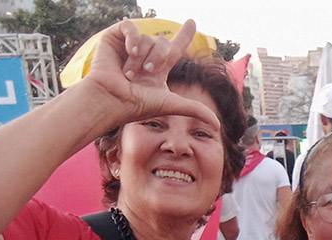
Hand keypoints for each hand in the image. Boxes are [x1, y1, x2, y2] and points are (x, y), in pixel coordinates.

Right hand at [84, 19, 219, 129]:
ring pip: (148, 38)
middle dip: (159, 58)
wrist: (113, 100)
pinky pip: (130, 27)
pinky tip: (130, 52)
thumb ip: (196, 110)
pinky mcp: (114, 38)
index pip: (175, 48)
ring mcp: (129, 47)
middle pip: (164, 43)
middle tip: (147, 73)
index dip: (184, 35)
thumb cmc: (137, 105)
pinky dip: (133, 39)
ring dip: (142, 57)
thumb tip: (218, 126)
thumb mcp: (172, 105)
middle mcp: (144, 56)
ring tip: (130, 74)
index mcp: (158, 69)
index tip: (192, 22)